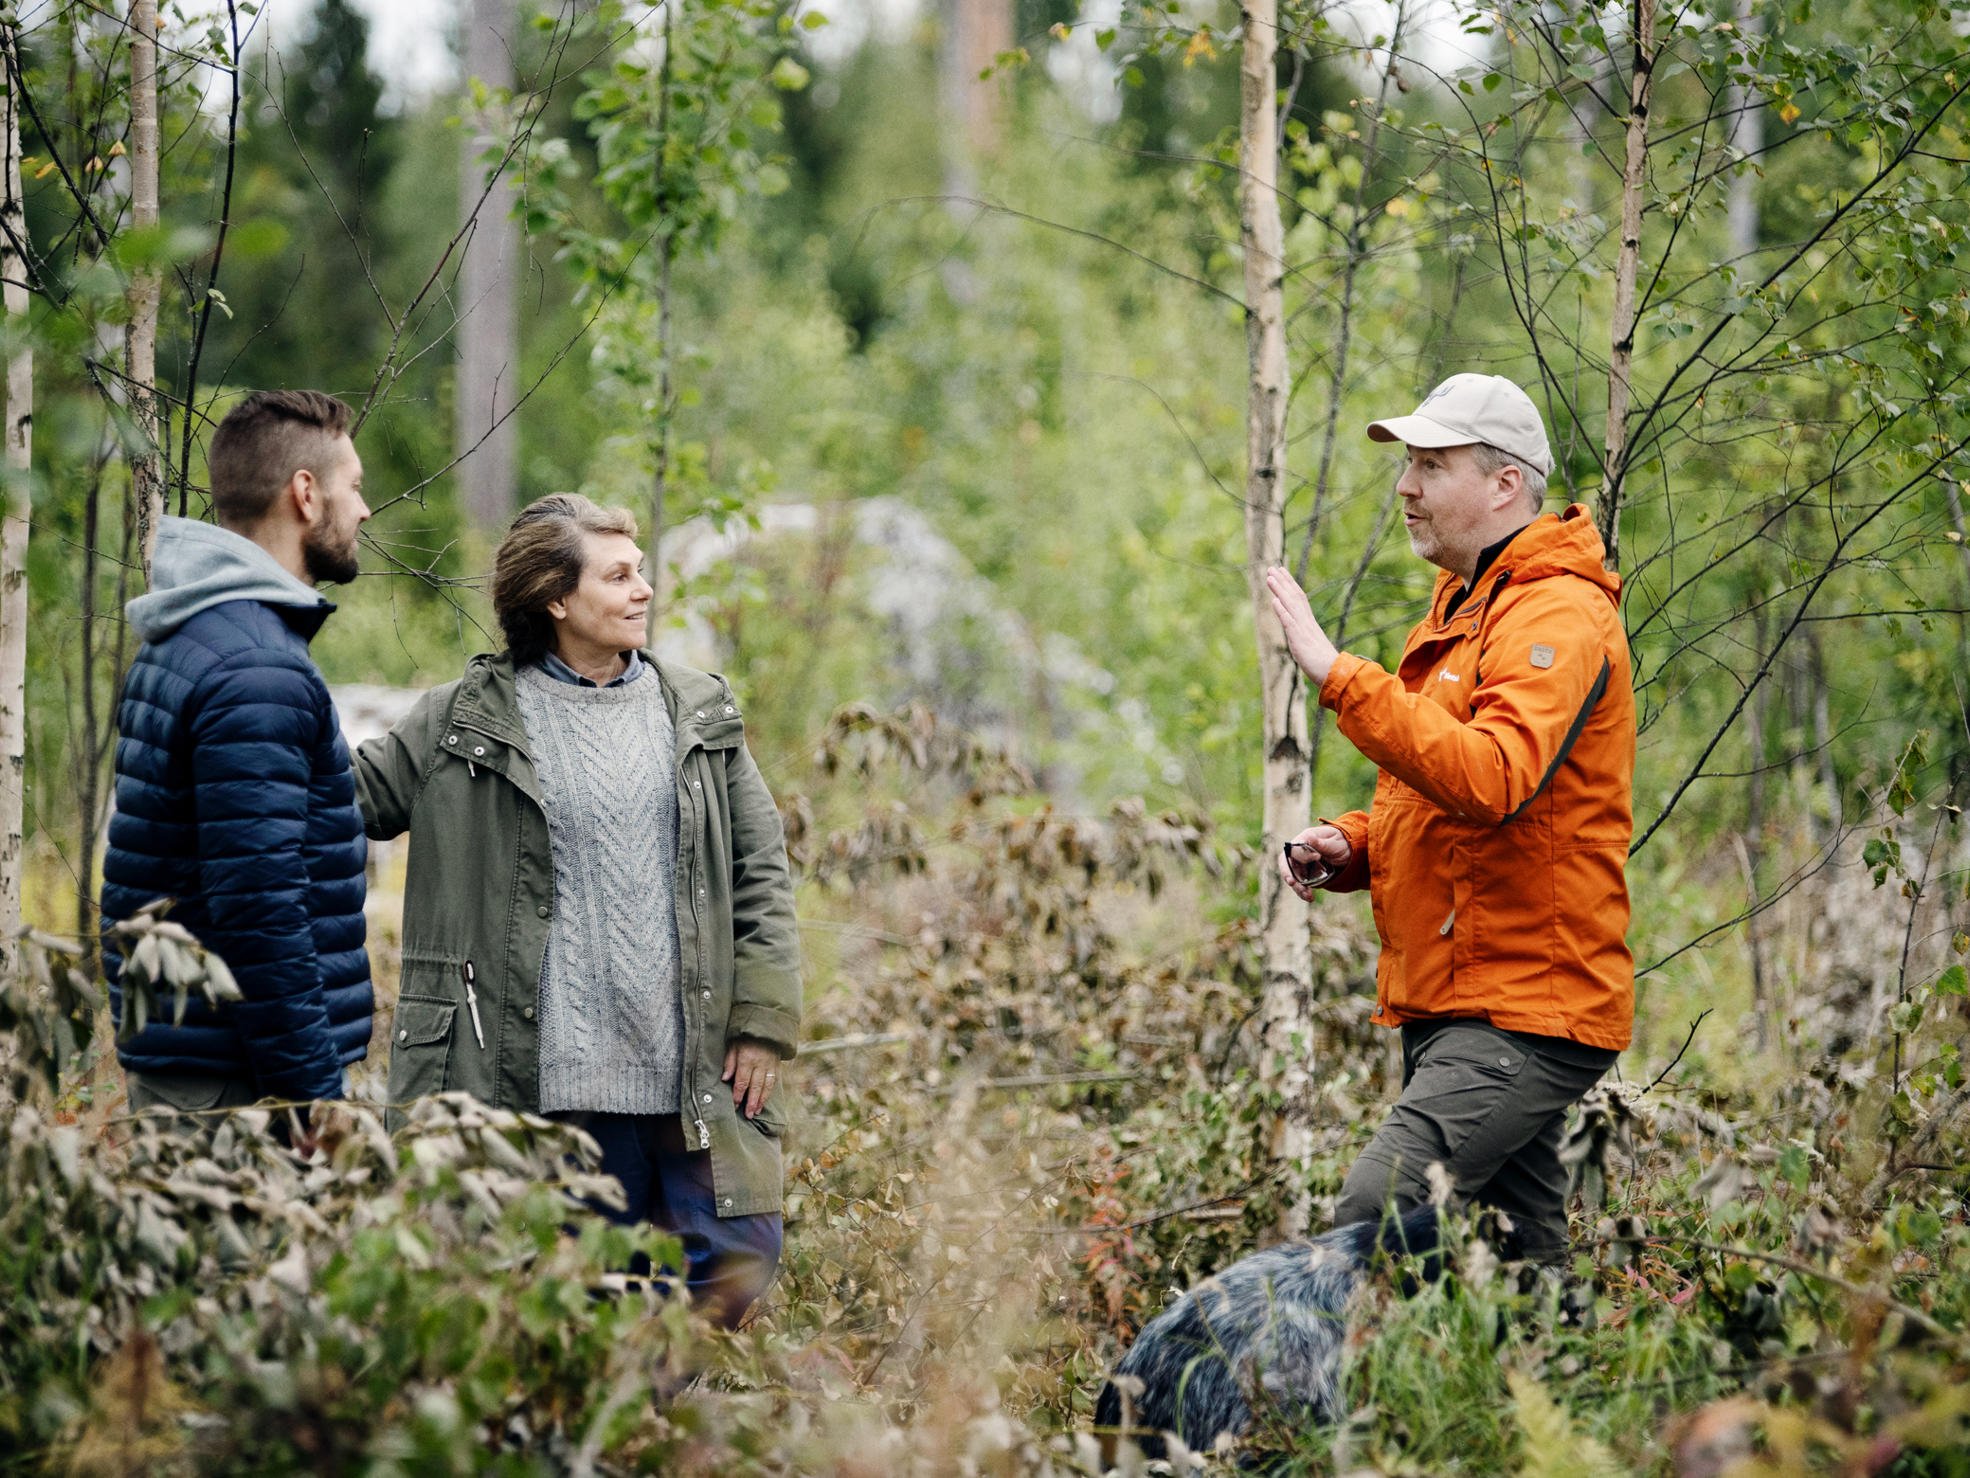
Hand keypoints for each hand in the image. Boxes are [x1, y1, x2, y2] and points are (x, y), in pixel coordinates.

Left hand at [723, 1038, 781, 1119]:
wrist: (765, 1024)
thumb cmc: (745, 1036)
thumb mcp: (733, 1045)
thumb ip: (729, 1062)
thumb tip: (724, 1079)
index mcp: (747, 1058)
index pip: (742, 1081)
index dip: (738, 1094)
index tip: (735, 1105)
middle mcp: (760, 1063)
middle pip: (755, 1086)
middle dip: (751, 1102)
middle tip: (748, 1115)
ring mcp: (770, 1064)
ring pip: (766, 1086)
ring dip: (761, 1100)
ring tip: (757, 1112)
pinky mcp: (776, 1065)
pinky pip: (773, 1081)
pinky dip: (769, 1092)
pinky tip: (765, 1100)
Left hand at [1264, 566, 1338, 685]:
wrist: (1334, 674)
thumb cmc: (1324, 665)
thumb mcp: (1310, 647)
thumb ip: (1304, 638)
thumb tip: (1298, 635)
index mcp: (1309, 623)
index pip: (1298, 599)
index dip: (1289, 584)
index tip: (1281, 572)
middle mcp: (1306, 623)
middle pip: (1294, 597)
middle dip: (1282, 581)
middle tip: (1271, 567)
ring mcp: (1303, 630)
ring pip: (1291, 605)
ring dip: (1280, 590)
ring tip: (1269, 577)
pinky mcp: (1300, 640)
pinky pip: (1290, 623)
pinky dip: (1282, 611)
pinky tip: (1274, 601)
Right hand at [1278, 824, 1351, 901]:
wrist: (1346, 851)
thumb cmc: (1340, 843)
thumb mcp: (1334, 842)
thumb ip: (1322, 842)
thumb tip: (1309, 837)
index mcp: (1304, 838)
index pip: (1295, 847)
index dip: (1301, 854)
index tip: (1318, 857)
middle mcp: (1298, 851)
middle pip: (1286, 863)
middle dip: (1288, 874)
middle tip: (1292, 882)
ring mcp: (1300, 863)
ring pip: (1292, 876)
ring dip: (1297, 887)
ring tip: (1308, 895)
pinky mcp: (1304, 874)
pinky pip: (1299, 884)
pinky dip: (1302, 892)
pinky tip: (1309, 898)